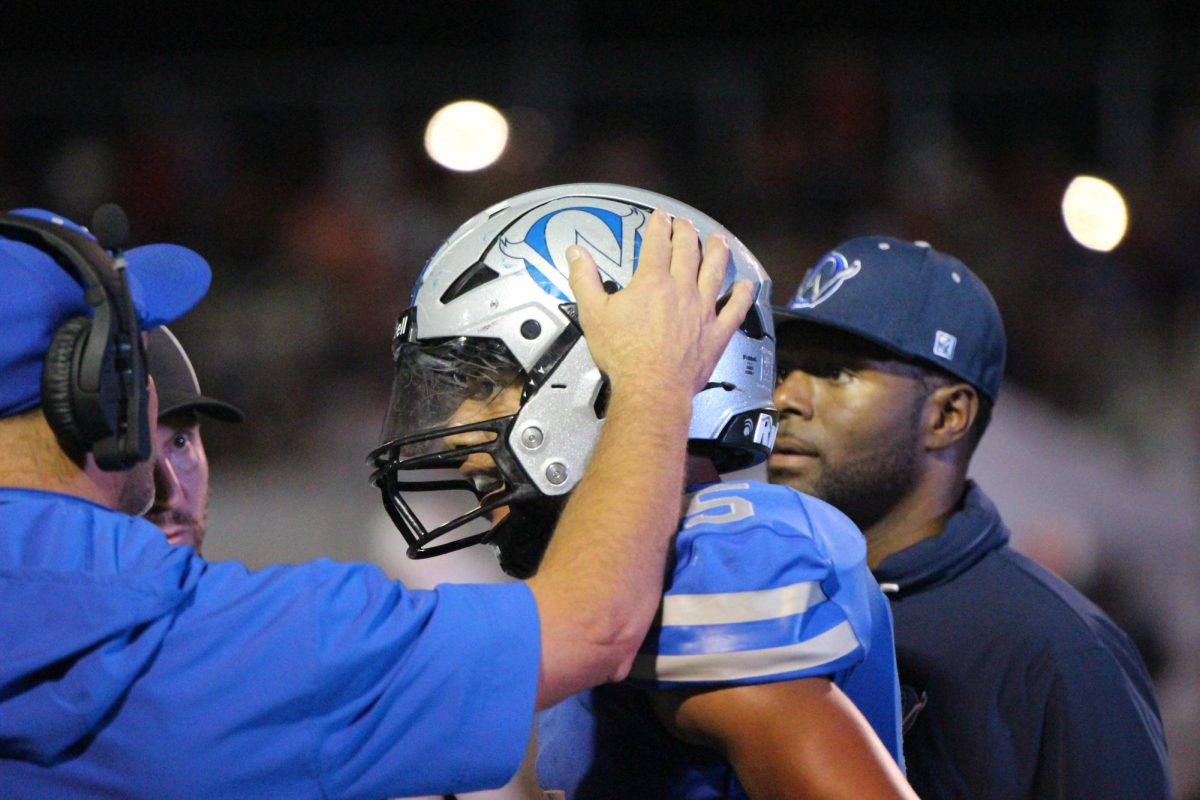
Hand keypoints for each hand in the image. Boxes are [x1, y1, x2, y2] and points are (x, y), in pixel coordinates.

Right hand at [566, 209, 753, 395]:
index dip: (659, 226)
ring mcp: (703, 310)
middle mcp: (682, 289)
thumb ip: (584, 279)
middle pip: (688, 251)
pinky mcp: (716, 333)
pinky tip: (746, 286)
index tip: (661, 217)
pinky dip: (742, 296)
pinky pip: (735, 309)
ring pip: (715, 271)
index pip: (657, 243)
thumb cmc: (623, 354)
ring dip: (717, 252)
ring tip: (718, 240)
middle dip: (686, 233)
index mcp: (652, 282)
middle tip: (685, 224)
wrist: (651, 387)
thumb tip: (575, 254)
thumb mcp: (593, 314)